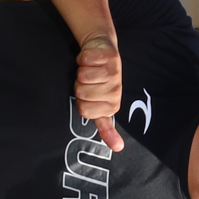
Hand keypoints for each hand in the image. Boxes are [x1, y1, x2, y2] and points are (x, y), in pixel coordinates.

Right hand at [75, 32, 124, 152]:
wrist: (102, 50)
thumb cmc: (98, 81)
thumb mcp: (102, 107)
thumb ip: (106, 128)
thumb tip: (119, 148)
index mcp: (113, 105)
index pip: (83, 110)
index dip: (80, 101)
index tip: (89, 96)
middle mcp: (116, 90)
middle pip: (80, 93)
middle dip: (79, 86)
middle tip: (89, 82)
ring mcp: (114, 72)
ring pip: (82, 77)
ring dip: (80, 71)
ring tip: (90, 70)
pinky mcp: (109, 55)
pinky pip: (84, 60)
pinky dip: (82, 58)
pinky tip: (90, 58)